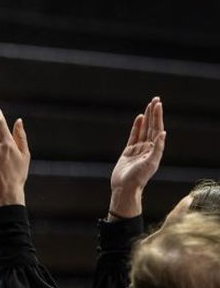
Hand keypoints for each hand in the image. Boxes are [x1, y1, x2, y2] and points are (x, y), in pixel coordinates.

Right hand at [109, 97, 165, 217]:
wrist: (124, 188)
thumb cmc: (137, 178)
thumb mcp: (150, 164)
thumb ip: (157, 148)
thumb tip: (163, 133)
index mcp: (155, 150)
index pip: (157, 129)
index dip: (157, 117)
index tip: (157, 105)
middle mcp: (148, 148)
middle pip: (152, 127)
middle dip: (154, 113)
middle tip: (155, 99)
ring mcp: (138, 149)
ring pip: (143, 130)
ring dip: (147, 118)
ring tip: (149, 106)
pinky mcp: (128, 152)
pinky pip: (134, 136)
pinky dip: (136, 127)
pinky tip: (139, 119)